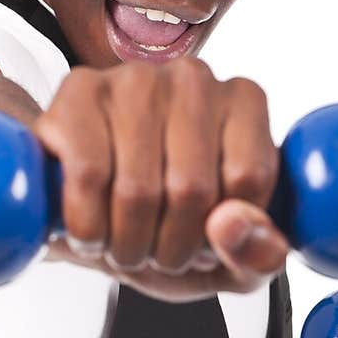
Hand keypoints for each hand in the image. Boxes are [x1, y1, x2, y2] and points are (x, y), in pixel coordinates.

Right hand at [30, 57, 289, 301]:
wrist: (94, 218)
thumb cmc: (171, 229)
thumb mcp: (232, 259)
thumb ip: (259, 255)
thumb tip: (230, 224)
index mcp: (244, 102)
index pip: (249, 178)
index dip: (222, 233)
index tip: (205, 243)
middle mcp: (193, 78)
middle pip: (193, 188)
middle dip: (171, 249)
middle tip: (158, 256)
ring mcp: (133, 79)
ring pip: (138, 189)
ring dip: (128, 245)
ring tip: (125, 248)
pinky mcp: (79, 92)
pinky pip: (87, 176)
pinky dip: (87, 226)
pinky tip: (91, 234)